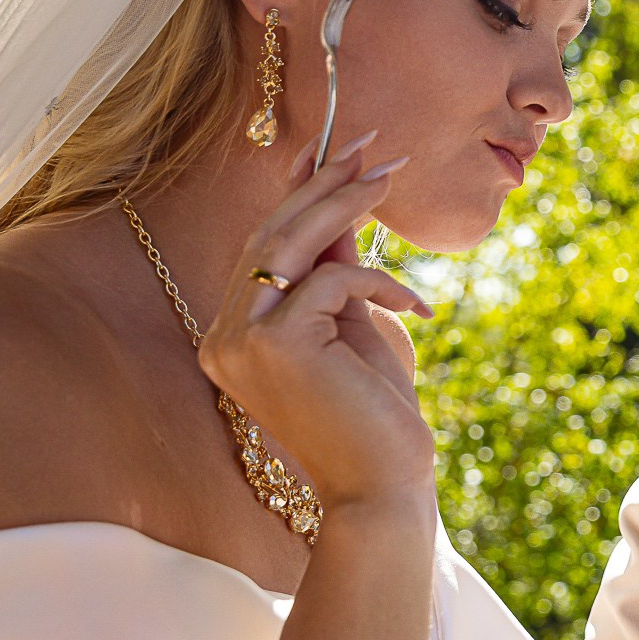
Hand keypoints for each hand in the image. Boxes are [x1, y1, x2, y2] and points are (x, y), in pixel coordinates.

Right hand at [194, 133, 435, 509]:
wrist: (383, 490)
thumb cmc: (375, 419)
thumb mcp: (354, 330)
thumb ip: (338, 273)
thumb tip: (345, 205)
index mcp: (232, 336)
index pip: (261, 250)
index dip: (296, 196)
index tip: (335, 153)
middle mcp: (223, 337)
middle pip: (269, 239)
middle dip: (322, 187)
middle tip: (372, 149)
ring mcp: (240, 342)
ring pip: (289, 247)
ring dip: (344, 205)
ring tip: (389, 176)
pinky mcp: (275, 346)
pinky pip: (332, 283)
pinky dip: (378, 282)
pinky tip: (416, 306)